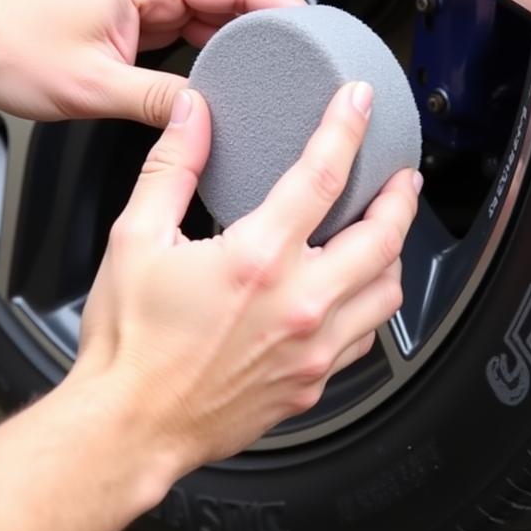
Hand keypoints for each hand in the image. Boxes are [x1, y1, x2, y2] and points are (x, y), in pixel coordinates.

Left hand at [0, 0, 302, 123]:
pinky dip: (205, 59)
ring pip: (208, 22)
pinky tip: (217, 86)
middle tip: (298, 68)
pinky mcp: (128, 24)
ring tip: (265, 81)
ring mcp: (138, 4)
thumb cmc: (8, 42)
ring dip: (235, 49)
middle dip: (266, 35)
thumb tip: (204, 115)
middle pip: (229, 3)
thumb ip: (160, 102)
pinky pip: (184, 38)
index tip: (313, 34)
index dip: (282, 9)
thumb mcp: (94, 86)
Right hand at [74, 81, 421, 473]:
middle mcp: (298, 304)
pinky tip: (355, 292)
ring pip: (387, 291)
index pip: (323, 175)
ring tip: (384, 232)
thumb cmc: (129, 344)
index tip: (360, 104)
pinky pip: (366, 337)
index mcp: (257, 259)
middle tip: (401, 176)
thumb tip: (192, 117)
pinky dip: (371, 304)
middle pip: (383, 237)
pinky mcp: (312, 384)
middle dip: (400, 197)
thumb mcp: (135, 238)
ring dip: (393, 253)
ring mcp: (312, 350)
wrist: (130, 426)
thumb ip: (172, 168)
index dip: (348, 128)